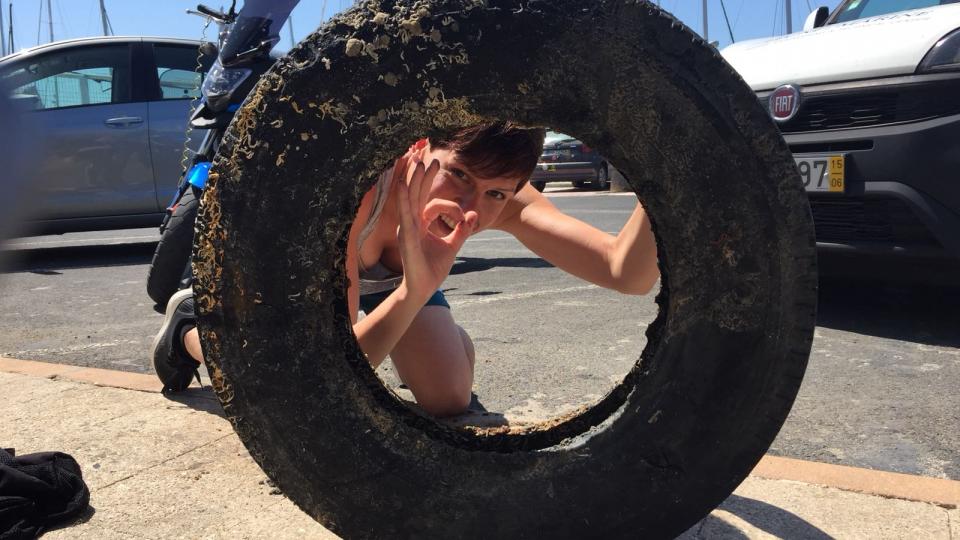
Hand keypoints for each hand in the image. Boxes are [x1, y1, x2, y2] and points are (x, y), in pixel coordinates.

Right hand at [394, 147, 477, 301]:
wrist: (424, 287)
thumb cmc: (434, 268)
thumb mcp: (453, 245)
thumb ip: (462, 230)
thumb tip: (473, 214)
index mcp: (420, 224)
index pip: (429, 202)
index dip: (444, 199)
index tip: (457, 204)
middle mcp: (412, 223)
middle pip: (416, 194)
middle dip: (422, 175)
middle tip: (428, 156)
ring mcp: (407, 228)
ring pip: (409, 198)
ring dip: (412, 179)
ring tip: (415, 161)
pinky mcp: (406, 236)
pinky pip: (405, 214)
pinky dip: (404, 198)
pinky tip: (404, 185)